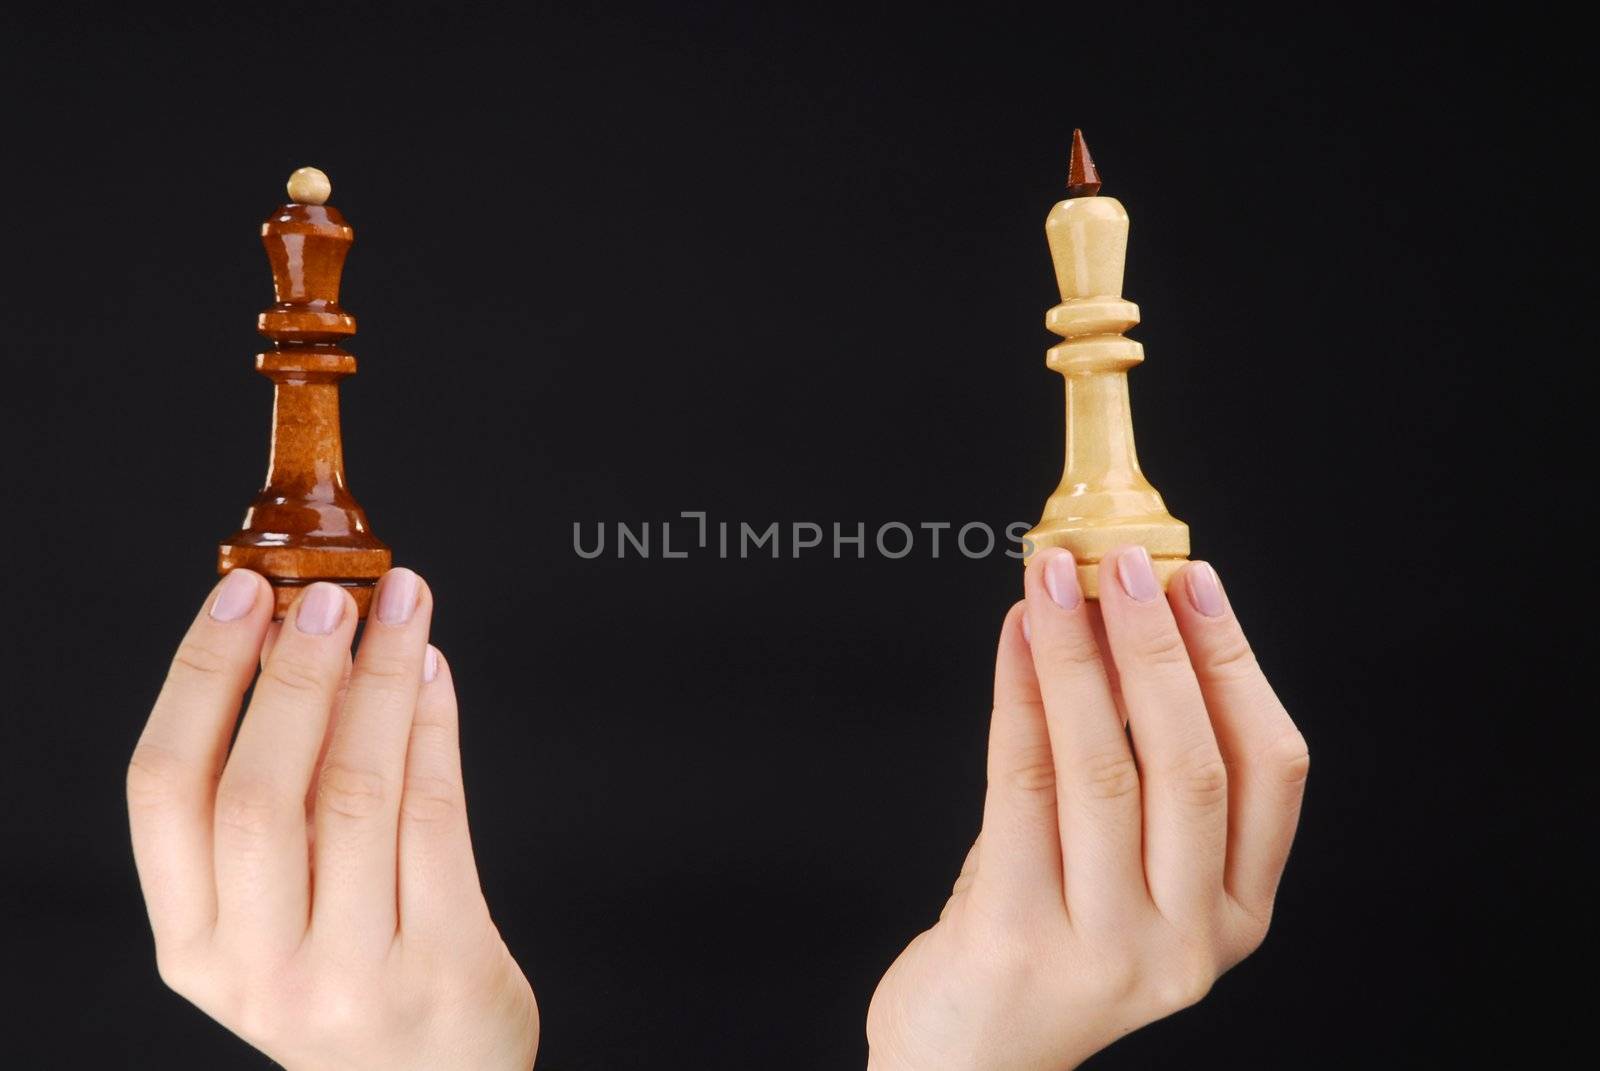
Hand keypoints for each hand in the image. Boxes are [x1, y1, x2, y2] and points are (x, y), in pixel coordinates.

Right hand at [127, 569, 536, 1069]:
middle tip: (328, 594)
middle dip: (293, 675)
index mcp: (192, 944)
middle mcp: (258, 969)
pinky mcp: (444, 965)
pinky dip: (434, 728)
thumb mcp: (275, 911)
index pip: (164, 792)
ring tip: (401, 605)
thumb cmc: (348, 974)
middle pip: (258, 793)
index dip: (200, 679)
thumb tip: (304, 638)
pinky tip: (434, 673)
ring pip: (357, 794)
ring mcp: (352, 976)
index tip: (241, 596)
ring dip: (379, 681)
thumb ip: (273, 797)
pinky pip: (436, 818)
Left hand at [867, 547, 1307, 1069]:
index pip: (1269, 770)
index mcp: (1236, 911)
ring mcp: (1110, 948)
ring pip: (1105, 769)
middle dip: (1157, 646)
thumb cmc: (1042, 939)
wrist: (963, 1059)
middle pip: (1190, 762)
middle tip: (1124, 561)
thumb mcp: (1118, 867)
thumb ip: (1138, 769)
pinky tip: (1012, 639)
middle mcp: (1190, 938)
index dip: (1234, 663)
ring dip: (1078, 656)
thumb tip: (1121, 616)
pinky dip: (1019, 696)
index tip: (1196, 581)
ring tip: (1054, 578)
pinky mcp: (1022, 939)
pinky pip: (1022, 788)